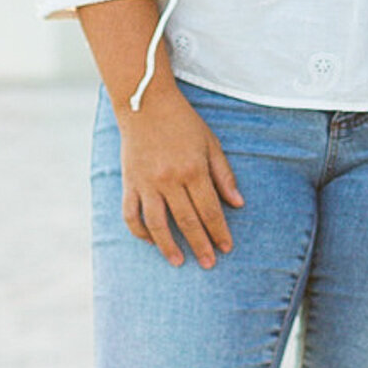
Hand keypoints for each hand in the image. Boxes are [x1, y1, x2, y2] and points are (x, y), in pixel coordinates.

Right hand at [118, 86, 242, 266]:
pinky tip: (150, 241)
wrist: (145, 103)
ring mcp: (146, 183)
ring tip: (179, 262)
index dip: (219, 231)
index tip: (226, 248)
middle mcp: (169, 180)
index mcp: (193, 169)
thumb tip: (238, 203)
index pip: (209, 210)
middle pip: (187, 221)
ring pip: (157, 224)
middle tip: (209, 264)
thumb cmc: (183, 122)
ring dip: (168, 247)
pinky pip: (131, 214)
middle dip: (200, 245)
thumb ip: (223, 175)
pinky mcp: (129, 182)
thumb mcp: (210, 143)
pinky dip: (139, 231)